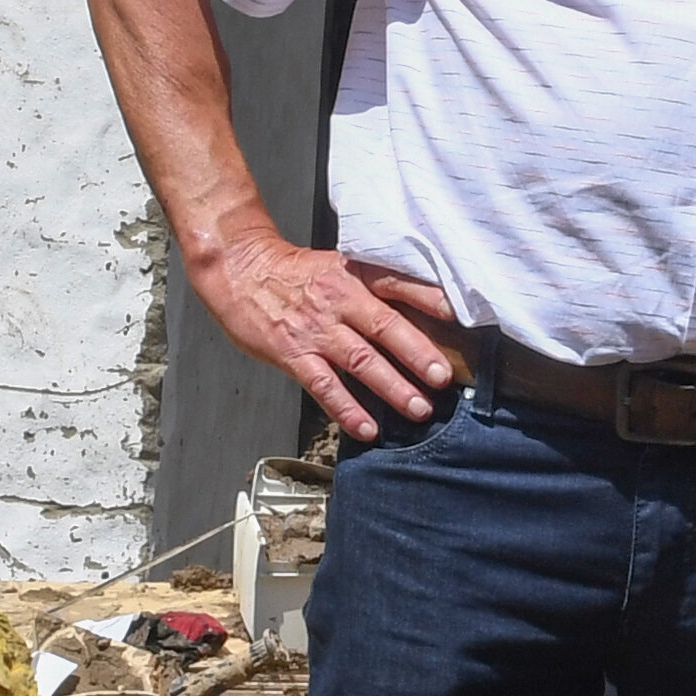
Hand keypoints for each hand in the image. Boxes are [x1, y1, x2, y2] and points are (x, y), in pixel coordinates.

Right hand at [189, 235, 460, 440]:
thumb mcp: (339, 266)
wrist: (240, 270)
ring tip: (419, 409)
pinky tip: (367, 428)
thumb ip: (374, 287)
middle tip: (443, 378)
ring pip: (360, 360)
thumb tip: (425, 308)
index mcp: (353, 274)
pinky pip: (324, 386)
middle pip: (385, 327)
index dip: (426, 298)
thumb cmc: (296, 273)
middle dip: (418, 354)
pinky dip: (347, 409)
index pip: (395, 282)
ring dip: (392, 386)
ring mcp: (315, 330)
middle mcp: (339, 300)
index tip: (454, 315)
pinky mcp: (293, 354)